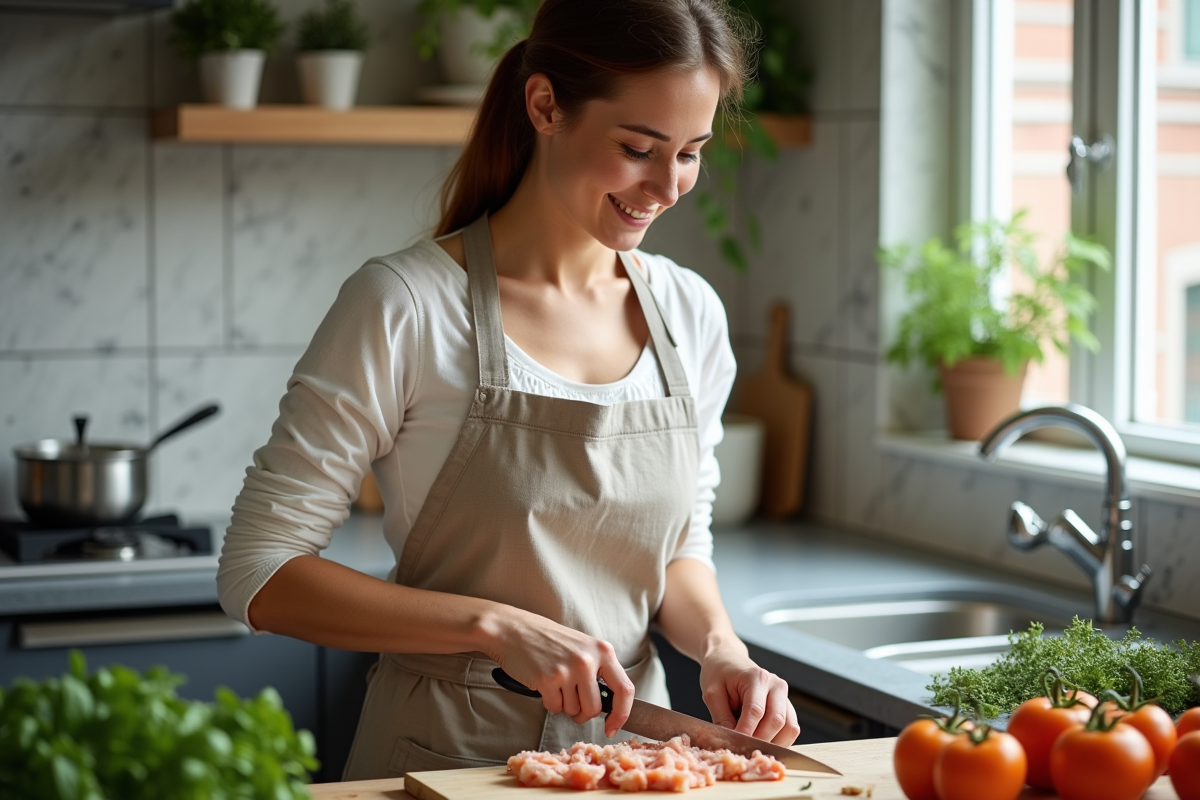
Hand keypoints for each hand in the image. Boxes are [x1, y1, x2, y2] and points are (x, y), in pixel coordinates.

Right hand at [489, 608, 634, 737]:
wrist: (512, 629)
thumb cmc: (547, 640)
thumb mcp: (583, 647)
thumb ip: (599, 671)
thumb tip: (611, 705)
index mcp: (603, 650)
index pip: (625, 689)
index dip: (621, 714)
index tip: (612, 727)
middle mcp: (588, 660)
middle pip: (595, 708)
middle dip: (582, 712)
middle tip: (570, 698)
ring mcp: (568, 670)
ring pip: (574, 710)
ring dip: (563, 704)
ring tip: (554, 682)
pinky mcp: (548, 679)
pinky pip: (555, 708)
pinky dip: (548, 701)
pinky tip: (542, 683)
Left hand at [699, 645, 799, 744]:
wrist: (728, 659)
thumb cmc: (718, 674)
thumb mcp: (712, 693)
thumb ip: (722, 717)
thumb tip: (732, 741)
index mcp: (757, 677)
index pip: (756, 711)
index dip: (746, 731)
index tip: (734, 744)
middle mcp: (776, 685)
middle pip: (776, 721)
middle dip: (759, 739)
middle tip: (742, 748)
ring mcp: (784, 695)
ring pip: (789, 728)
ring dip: (772, 743)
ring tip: (752, 745)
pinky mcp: (787, 705)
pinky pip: (790, 729)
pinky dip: (779, 740)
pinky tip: (761, 741)